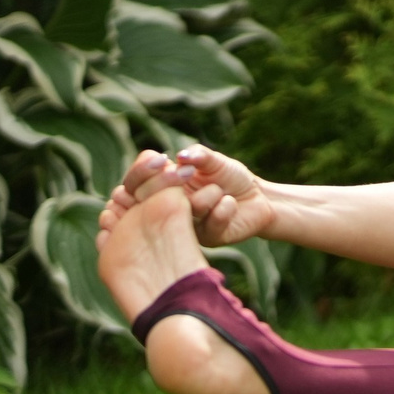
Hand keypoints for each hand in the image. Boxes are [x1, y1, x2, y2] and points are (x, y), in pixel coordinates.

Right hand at [98, 145, 275, 251]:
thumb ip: (199, 155)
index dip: (141, 172)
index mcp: (162, 187)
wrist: (258, 198)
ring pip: (182, 212)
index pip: (135, 181)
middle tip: (187, 174)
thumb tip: (182, 156)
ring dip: (205, 197)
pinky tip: (230, 203)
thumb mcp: (215, 161)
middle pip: (147, 200)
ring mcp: (184, 226)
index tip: (160, 161)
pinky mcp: (207, 238)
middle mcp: (167, 209)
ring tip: (220, 190)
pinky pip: (209, 224)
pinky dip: (223, 209)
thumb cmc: (231, 177)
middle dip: (167, 184)